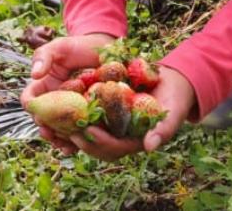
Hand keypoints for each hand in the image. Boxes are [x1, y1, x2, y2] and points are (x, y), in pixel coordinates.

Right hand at [20, 33, 114, 154]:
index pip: (29, 100)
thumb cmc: (79, 47)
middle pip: (43, 121)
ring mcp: (69, 111)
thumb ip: (44, 56)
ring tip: (64, 145)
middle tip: (50, 132)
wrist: (106, 50)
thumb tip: (35, 74)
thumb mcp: (59, 47)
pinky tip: (78, 146)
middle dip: (45, 128)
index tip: (37, 109)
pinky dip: (76, 141)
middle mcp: (54, 102)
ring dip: (59, 140)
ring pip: (59, 131)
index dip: (31, 106)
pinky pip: (77, 133)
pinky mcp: (86, 117)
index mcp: (43, 87)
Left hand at [68, 66, 195, 161]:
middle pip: (96, 146)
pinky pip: (87, 118)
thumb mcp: (173, 111)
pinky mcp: (106, 114)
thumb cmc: (176, 98)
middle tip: (64, 128)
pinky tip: (61, 106)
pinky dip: (75, 115)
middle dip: (80, 139)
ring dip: (71, 130)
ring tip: (55, 122)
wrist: (173, 82)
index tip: (86, 130)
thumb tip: (149, 146)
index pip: (113, 149)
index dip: (99, 142)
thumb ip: (164, 129)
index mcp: (135, 142)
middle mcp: (121, 138)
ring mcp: (113, 127)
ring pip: (88, 135)